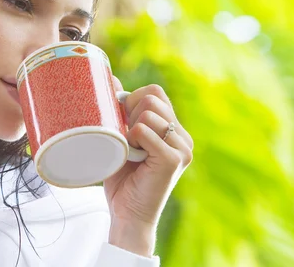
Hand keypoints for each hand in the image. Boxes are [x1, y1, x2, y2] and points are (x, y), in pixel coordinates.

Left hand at [103, 79, 193, 255]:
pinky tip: (134, 157)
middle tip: (126, 138)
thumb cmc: (122, 179)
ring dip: (130, 128)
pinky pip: (145, 131)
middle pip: (153, 96)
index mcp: (173, 129)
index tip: (122, 122)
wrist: (126, 215)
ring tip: (131, 150)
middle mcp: (183, 136)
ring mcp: (182, 147)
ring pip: (150, 112)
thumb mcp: (119, 138)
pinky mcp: (175, 159)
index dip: (132, 99)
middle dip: (130, 112)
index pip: (155, 91)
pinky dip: (132, 140)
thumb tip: (110, 78)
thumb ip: (120, 111)